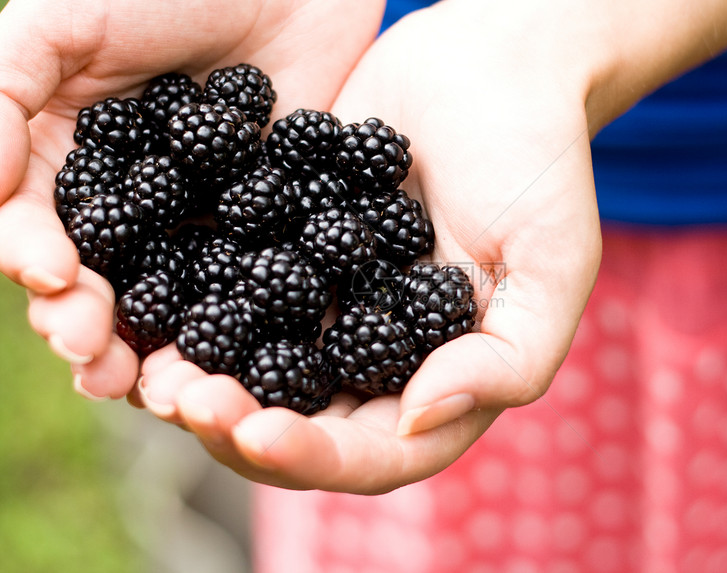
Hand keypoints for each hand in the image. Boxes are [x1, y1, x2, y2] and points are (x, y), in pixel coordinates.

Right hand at [0, 0, 383, 396]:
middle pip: (103, 286)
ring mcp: (203, 227)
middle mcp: (137, 210)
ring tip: (155, 389)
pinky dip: (242, 333)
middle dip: (90, 327)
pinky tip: (239, 366)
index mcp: (74, 165)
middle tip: (96, 362)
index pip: (40, 230)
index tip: (51, 278)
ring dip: (158, 353)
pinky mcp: (271, 235)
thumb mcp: (65, 22)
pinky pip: (251, 292)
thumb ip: (3, 93)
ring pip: (174, 306)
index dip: (37, 261)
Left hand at [143, 0, 601, 492]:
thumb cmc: (539, 162)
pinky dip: (192, 307)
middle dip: (236, 427)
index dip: (314, 455)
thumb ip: (508, 358)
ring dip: (201, 379)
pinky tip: (150, 301)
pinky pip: (234, 292)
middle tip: (180, 402)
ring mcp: (328, 305)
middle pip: (298, 422)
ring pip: (254, 369)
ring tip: (150, 370)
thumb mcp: (552, 266)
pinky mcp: (288, 250)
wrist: (489, 66)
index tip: (258, 432)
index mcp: (439, 377)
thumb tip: (415, 419)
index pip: (373, 451)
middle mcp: (376, 355)